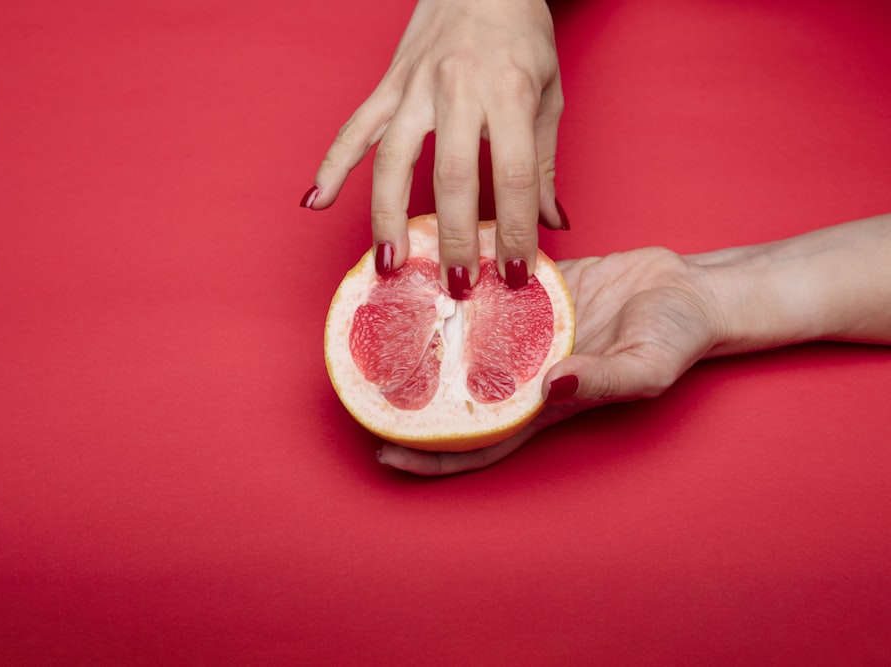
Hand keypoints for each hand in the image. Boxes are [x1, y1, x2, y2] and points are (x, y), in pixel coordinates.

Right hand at [304, 0, 565, 295]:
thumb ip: (545, 161)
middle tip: (456, 287)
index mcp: (507, 91)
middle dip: (453, 238)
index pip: (515, 176)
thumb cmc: (520, 33)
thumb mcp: (548, 93)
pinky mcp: (386, 85)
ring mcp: (414, 86)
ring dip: (389, 218)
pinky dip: (332, 166)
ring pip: (393, 160)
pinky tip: (316, 201)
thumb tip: (553, 222)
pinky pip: (354, 130)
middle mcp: (456, 88)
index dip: (515, 230)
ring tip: (390, 266)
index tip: (514, 272)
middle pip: (452, 177)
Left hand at [377, 247, 725, 474]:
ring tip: (375, 324)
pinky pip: (483, 291)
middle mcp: (523, 370)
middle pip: (454, 394)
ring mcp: (524, 331)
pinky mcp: (531, 293)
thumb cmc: (675, 339)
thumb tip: (550, 386)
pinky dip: (453, 283)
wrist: (690, 291)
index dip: (432, 456)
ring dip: (422, 337)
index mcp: (543, 403)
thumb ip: (602, 379)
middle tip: (357, 385)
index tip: (384, 453)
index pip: (479, 441)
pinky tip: (420, 267)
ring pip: (461, 340)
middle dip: (408, 398)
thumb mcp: (646, 367)